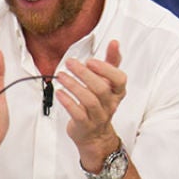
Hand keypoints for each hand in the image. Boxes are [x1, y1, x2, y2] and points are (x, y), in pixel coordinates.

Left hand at [56, 38, 126, 161]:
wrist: (95, 136)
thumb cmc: (100, 104)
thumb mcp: (108, 84)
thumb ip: (111, 63)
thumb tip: (114, 42)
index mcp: (117, 92)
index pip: (119, 79)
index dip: (106, 69)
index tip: (91, 60)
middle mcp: (110, 104)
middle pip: (101, 89)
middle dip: (84, 74)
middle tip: (70, 63)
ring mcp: (98, 116)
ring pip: (88, 100)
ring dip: (73, 86)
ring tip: (61, 76)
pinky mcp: (85, 125)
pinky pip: (77, 113)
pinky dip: (67, 102)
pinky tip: (59, 92)